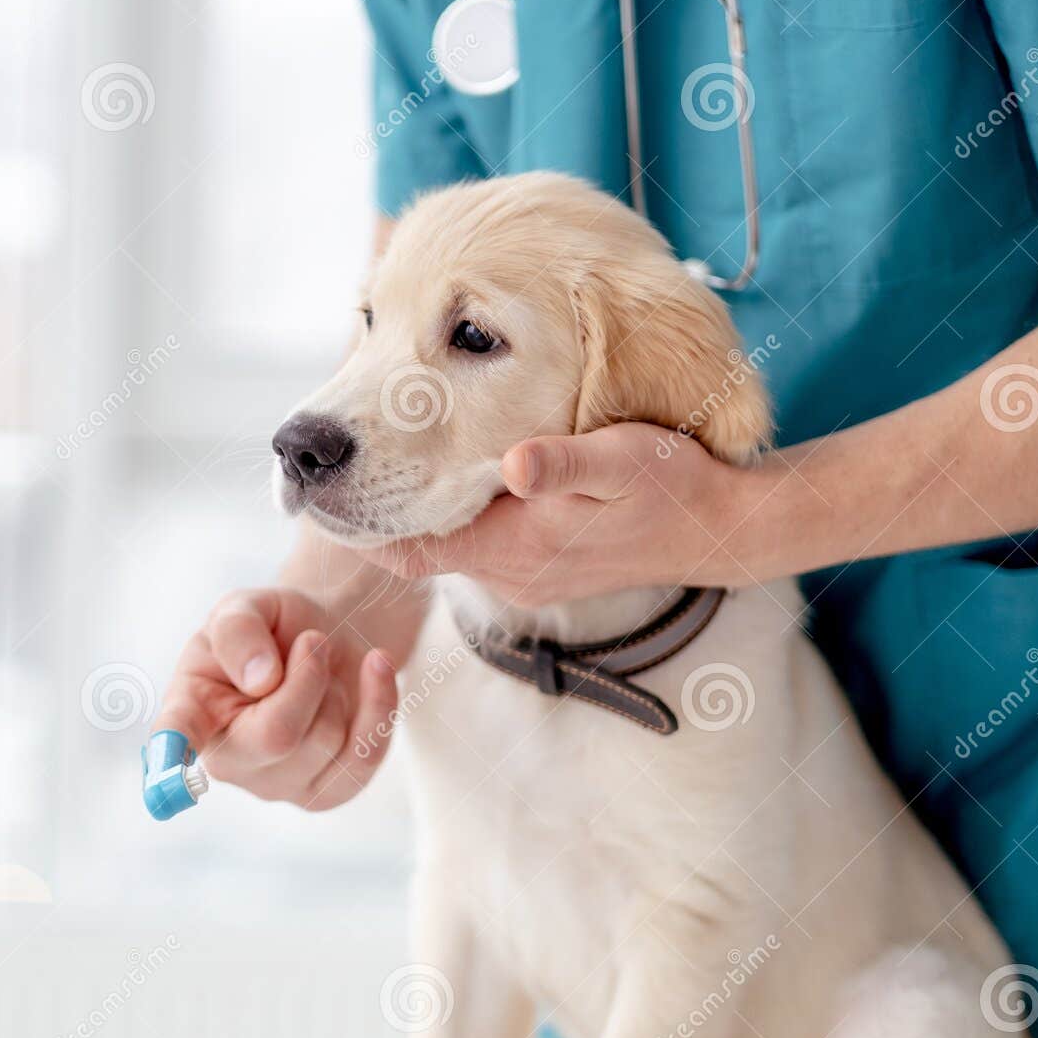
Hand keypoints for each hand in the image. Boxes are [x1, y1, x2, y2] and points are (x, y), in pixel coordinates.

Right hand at [152, 589, 399, 810]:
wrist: (328, 638)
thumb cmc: (274, 626)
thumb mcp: (247, 606)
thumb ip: (238, 631)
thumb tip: (260, 680)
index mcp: (192, 708)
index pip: (177, 735)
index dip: (171, 755)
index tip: (165, 773)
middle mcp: (227, 759)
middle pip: (278, 735)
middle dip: (309, 676)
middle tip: (313, 640)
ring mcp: (276, 784)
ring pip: (327, 741)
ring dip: (337, 686)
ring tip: (325, 662)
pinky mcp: (326, 792)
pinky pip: (365, 757)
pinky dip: (379, 704)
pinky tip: (376, 668)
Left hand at [356, 423, 772, 606]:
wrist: (718, 532)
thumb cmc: (670, 487)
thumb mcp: (621, 461)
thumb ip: (564, 464)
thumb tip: (514, 465)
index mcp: (509, 547)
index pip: (405, 550)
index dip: (358, 525)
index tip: (319, 490)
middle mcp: (505, 572)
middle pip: (414, 552)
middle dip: (377, 514)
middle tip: (334, 467)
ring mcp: (521, 576)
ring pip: (443, 550)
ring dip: (415, 515)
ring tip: (379, 462)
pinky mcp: (538, 569)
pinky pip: (475, 549)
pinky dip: (452, 520)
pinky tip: (449, 478)